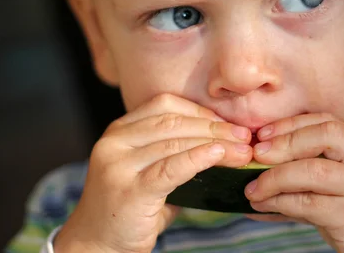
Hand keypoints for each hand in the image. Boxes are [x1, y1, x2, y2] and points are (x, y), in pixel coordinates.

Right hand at [54, 94, 252, 252]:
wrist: (97, 246)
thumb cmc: (132, 208)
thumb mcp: (150, 170)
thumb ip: (176, 152)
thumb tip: (226, 141)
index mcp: (120, 130)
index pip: (165, 105)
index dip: (201, 111)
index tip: (229, 124)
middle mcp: (114, 141)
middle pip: (174, 122)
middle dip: (215, 128)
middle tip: (246, 137)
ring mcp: (118, 165)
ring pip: (176, 142)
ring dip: (216, 144)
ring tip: (243, 152)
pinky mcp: (128, 190)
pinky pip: (171, 168)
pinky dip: (199, 158)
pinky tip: (219, 156)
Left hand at [244, 114, 343, 252]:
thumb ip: (314, 170)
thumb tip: (260, 165)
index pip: (329, 122)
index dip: (293, 124)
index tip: (264, 135)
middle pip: (325, 135)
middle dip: (284, 143)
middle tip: (256, 156)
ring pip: (313, 171)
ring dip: (274, 178)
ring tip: (253, 189)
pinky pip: (309, 204)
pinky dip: (280, 203)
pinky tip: (265, 205)